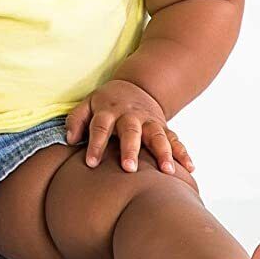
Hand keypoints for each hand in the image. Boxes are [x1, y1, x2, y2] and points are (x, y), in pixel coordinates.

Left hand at [65, 79, 193, 174]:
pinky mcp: (164, 127)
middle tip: (129, 168)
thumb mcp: (87, 104)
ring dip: (163, 152)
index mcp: (108, 111)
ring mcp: (149, 121)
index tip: (91, 163)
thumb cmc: (106, 103)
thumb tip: (70, 139)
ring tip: (166, 171)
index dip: (95, 145)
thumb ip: (76, 120)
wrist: (136, 87)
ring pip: (157, 135)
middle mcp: (130, 116)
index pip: (100, 127)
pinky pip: (175, 139)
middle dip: (130, 149)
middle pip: (130, 131)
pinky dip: (182, 152)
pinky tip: (189, 168)